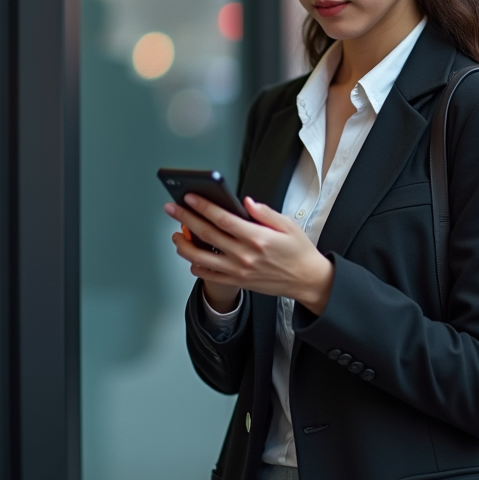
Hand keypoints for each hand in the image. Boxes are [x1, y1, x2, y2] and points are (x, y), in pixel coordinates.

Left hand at [165, 195, 334, 314]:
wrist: (306, 280)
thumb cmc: (299, 252)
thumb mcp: (289, 225)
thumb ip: (265, 213)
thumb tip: (246, 202)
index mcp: (257, 237)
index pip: (223, 219)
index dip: (203, 207)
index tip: (190, 197)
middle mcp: (245, 255)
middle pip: (207, 234)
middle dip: (186, 219)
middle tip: (172, 209)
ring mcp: (239, 270)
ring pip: (202, 258)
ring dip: (184, 245)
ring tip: (175, 235)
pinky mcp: (238, 282)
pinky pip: (209, 276)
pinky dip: (196, 266)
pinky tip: (191, 257)